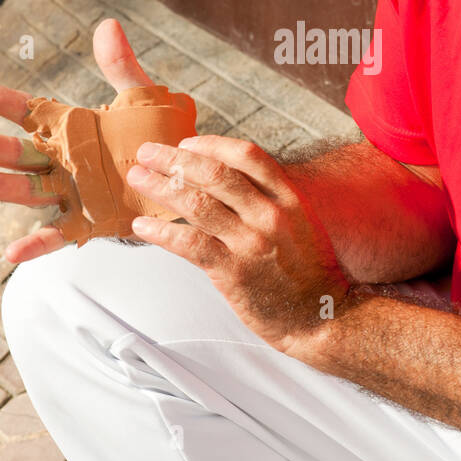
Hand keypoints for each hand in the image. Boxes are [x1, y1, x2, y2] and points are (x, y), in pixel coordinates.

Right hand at [0, 18, 152, 263]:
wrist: (177, 182)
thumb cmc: (152, 140)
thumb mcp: (140, 101)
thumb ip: (121, 67)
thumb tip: (108, 26)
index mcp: (69, 129)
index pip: (25, 110)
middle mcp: (61, 161)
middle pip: (15, 153)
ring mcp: (69, 193)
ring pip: (26, 190)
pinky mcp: (87, 222)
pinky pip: (57, 235)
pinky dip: (35, 245)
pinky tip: (10, 254)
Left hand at [127, 136, 350, 350]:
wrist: (322, 317)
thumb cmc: (308, 272)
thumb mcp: (300, 224)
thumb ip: (268, 201)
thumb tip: (225, 181)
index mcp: (289, 199)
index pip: (247, 156)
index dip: (211, 145)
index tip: (186, 143)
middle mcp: (270, 216)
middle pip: (215, 174)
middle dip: (175, 159)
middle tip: (148, 152)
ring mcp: (252, 244)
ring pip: (196, 204)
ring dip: (160, 187)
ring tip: (138, 178)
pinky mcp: (234, 273)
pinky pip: (189, 244)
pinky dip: (161, 232)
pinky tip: (143, 226)